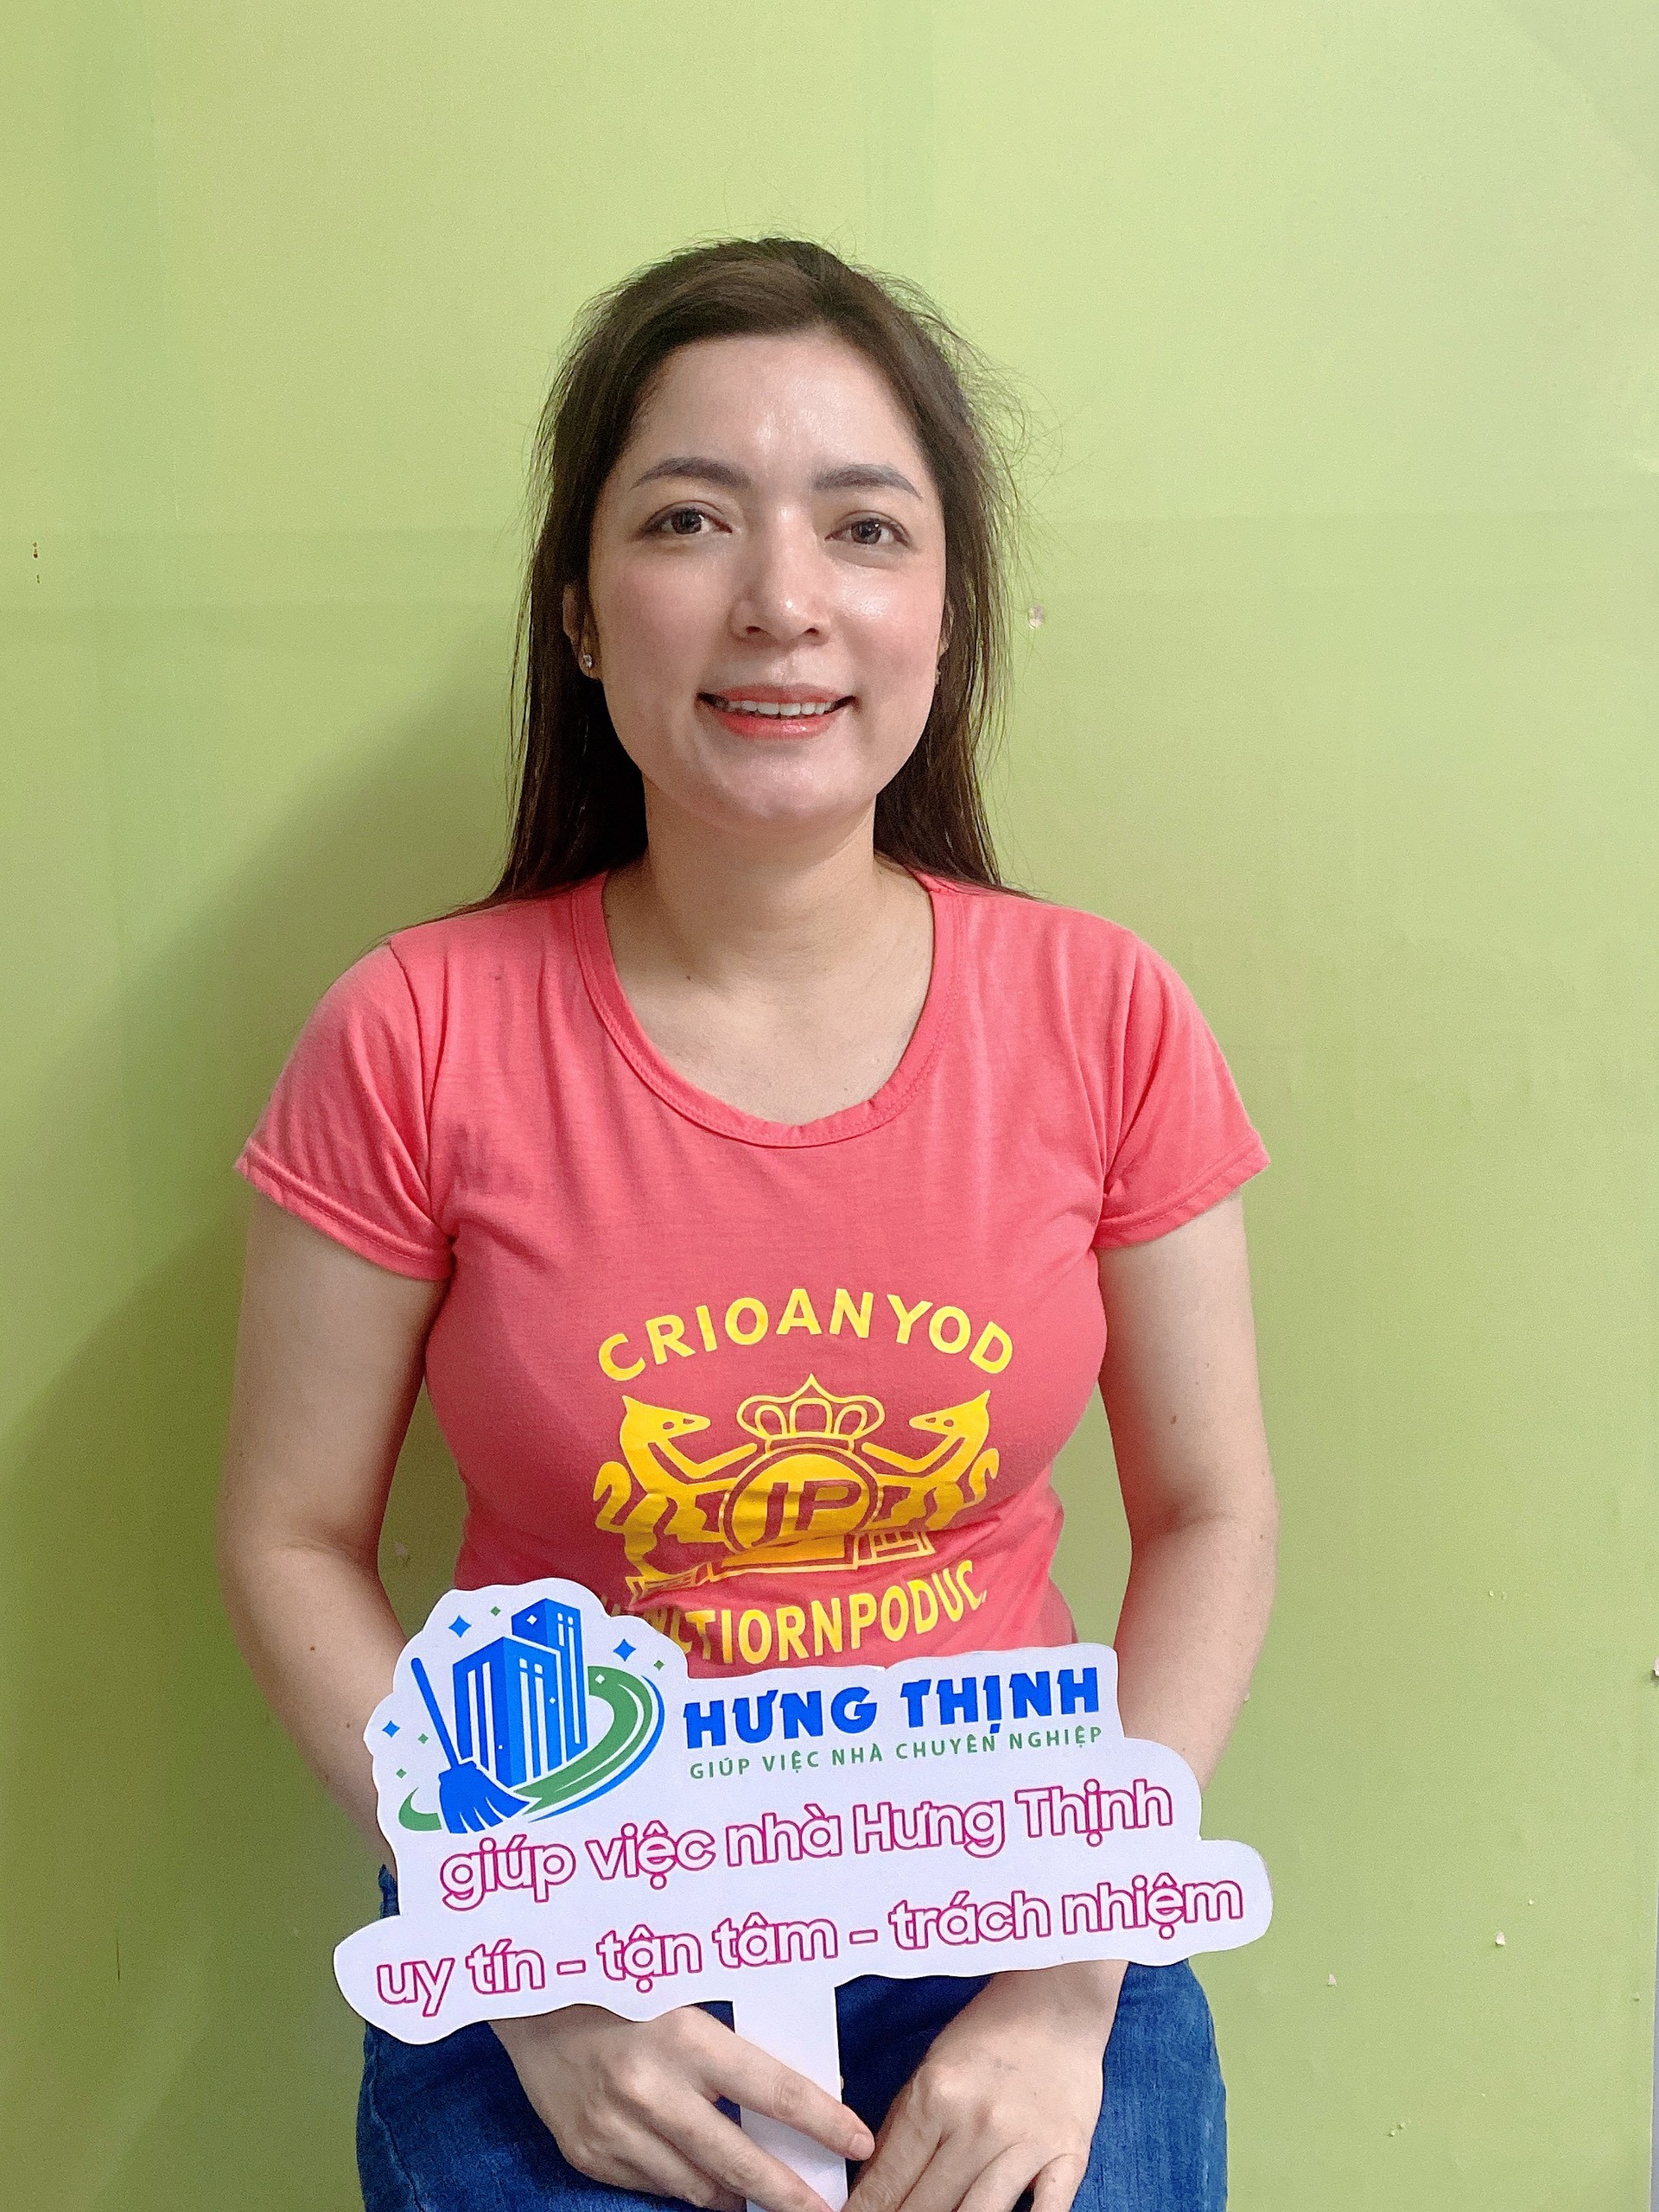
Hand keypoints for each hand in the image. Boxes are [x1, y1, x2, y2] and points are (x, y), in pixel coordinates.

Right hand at [492, 2002, 875, 2211]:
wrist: (527, 1998)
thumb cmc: (617, 1980)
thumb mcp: (681, 1991)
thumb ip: (728, 2041)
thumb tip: (787, 2095)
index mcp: (682, 2037)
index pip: (773, 2091)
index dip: (823, 2122)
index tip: (858, 2140)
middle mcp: (649, 2090)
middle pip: (740, 2162)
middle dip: (790, 2193)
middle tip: (825, 2210)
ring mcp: (614, 2130)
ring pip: (698, 2186)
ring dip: (734, 2191)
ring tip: (762, 2189)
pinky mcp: (587, 2154)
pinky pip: (653, 2184)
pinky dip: (683, 2180)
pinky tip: (698, 2167)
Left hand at [844, 1962, 1123, 2211]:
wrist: (1058, 1998)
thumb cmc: (989, 2032)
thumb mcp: (932, 2067)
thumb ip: (904, 2125)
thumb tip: (872, 2184)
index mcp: (935, 2096)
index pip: (888, 2178)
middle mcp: (977, 2123)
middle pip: (926, 2207)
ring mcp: (1025, 2144)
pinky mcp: (1068, 2156)